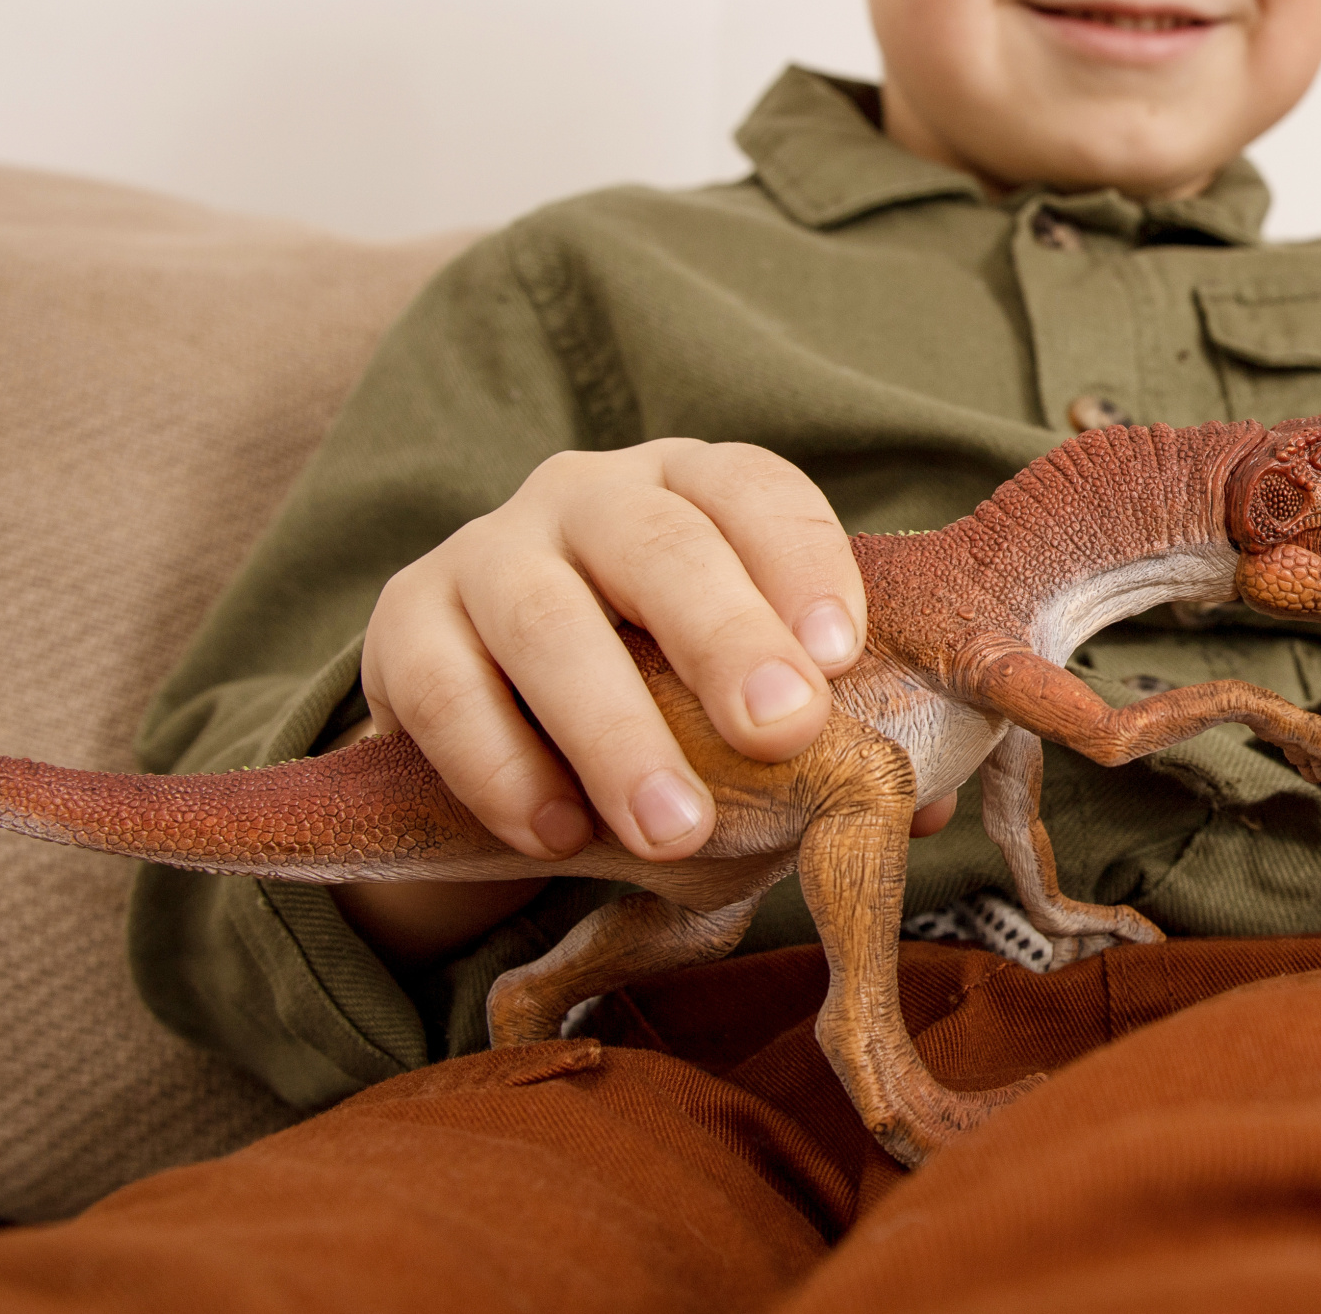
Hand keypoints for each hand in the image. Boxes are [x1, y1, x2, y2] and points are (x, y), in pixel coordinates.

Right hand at [336, 440, 883, 965]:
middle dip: (727, 638)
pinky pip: (443, 689)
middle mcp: (590, 495)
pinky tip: (558, 833)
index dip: (805, 564)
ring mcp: (488, 551)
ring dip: (615, 730)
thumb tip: (916, 807)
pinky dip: (502, 767)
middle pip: (660, 544)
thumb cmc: (662, 695)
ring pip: (546, 618)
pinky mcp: (404, 627)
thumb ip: (827, 730)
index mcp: (695, 487)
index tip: (845, 658)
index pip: (757, 492)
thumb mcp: (739, 690)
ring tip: (676, 829)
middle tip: (784, 730)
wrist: (496, 723)